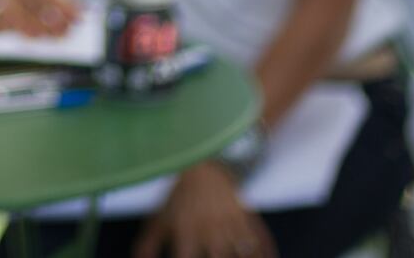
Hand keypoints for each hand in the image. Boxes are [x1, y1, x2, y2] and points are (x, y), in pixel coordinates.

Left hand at [134, 161, 272, 257]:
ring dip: (245, 257)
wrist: (203, 166)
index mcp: (186, 231)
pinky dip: (266, 252)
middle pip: (220, 255)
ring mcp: (232, 222)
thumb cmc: (178, 200)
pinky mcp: (248, 216)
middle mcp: (211, 228)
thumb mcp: (159, 220)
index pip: (186, 256)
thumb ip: (147, 245)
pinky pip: (262, 239)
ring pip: (245, 251)